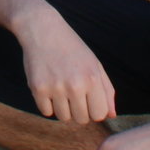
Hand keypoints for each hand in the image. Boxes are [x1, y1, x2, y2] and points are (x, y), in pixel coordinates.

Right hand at [18, 10, 115, 127]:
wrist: (43, 29)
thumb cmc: (72, 48)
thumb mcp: (94, 64)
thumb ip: (106, 90)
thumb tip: (112, 115)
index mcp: (92, 78)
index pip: (99, 114)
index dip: (94, 109)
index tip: (88, 99)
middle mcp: (75, 85)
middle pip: (82, 119)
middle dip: (79, 110)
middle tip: (73, 92)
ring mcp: (55, 87)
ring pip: (64, 118)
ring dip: (63, 108)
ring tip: (60, 88)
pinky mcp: (38, 89)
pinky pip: (46, 112)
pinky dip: (47, 104)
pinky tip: (48, 87)